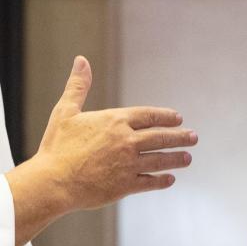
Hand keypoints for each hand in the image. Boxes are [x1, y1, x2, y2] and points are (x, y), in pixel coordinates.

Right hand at [6, 56, 196, 244]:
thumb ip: (78, 86)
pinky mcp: (126, 185)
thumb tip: (81, 60)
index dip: (166, 117)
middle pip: (160, 137)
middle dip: (180, 137)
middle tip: (193, 137)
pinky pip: (150, 181)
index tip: (178, 118)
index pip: (149, 115)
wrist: (53, 182)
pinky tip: (169, 179)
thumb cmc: (56, 146)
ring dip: (176, 158)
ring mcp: (128, 164)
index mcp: (114, 120)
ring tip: (187, 158)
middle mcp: (126, 140)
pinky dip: (162, 180)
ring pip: (160, 159)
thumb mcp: (65, 111)